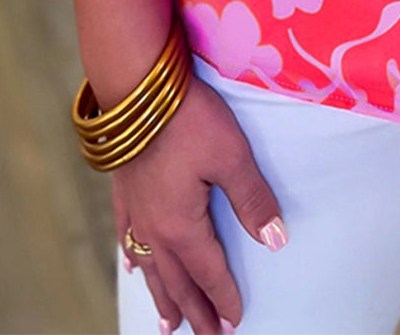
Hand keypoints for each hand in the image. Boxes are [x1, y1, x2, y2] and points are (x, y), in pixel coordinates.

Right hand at [112, 76, 286, 334]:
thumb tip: (275, 241)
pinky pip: (128, 241)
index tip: (236, 321)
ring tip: (169, 325)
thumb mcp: (232, 157)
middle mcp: (154, 230)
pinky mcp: (124, 193)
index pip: (209, 273)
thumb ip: (253, 201)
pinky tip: (134, 270)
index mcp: (182, 226)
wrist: (137, 88)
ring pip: (151, 269)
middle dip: (196, 311)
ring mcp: (135, 213)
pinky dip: (134, 261)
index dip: (225, 298)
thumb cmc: (189, 119)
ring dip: (164, 297)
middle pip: (178, 281)